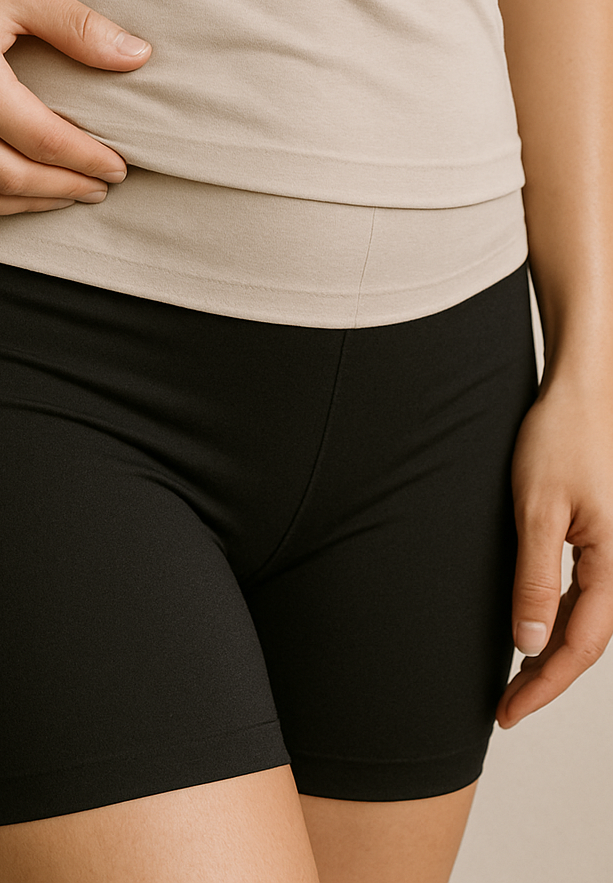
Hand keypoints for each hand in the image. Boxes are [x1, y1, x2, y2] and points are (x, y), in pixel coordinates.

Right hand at [0, 0, 151, 216]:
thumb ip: (80, 27)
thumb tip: (138, 57)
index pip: (43, 141)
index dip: (88, 160)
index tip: (119, 167)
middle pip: (10, 179)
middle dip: (63, 189)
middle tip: (99, 187)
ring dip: (22, 206)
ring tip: (59, 195)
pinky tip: (5, 192)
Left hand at [496, 376, 612, 727]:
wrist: (580, 392)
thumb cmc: (560, 437)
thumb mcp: (536, 508)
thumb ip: (535, 577)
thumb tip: (529, 641)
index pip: (580, 645)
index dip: (544, 685)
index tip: (509, 712)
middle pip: (588, 642)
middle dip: (547, 679)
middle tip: (504, 708)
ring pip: (587, 621)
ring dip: (553, 654)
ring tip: (515, 682)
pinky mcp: (601, 539)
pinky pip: (585, 595)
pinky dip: (559, 621)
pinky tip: (534, 632)